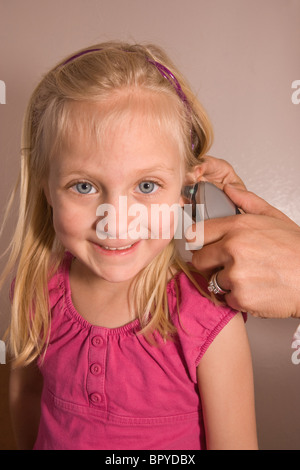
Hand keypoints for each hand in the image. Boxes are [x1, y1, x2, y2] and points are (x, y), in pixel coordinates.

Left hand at [189, 158, 299, 317]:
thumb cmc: (297, 250)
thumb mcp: (275, 217)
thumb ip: (248, 202)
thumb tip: (229, 189)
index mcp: (237, 227)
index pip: (196, 233)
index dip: (200, 242)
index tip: (205, 247)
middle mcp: (232, 249)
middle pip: (199, 259)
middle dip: (210, 264)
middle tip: (228, 265)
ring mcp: (235, 274)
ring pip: (213, 281)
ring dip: (226, 282)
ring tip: (249, 277)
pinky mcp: (240, 297)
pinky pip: (226, 299)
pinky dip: (238, 298)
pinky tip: (255, 290)